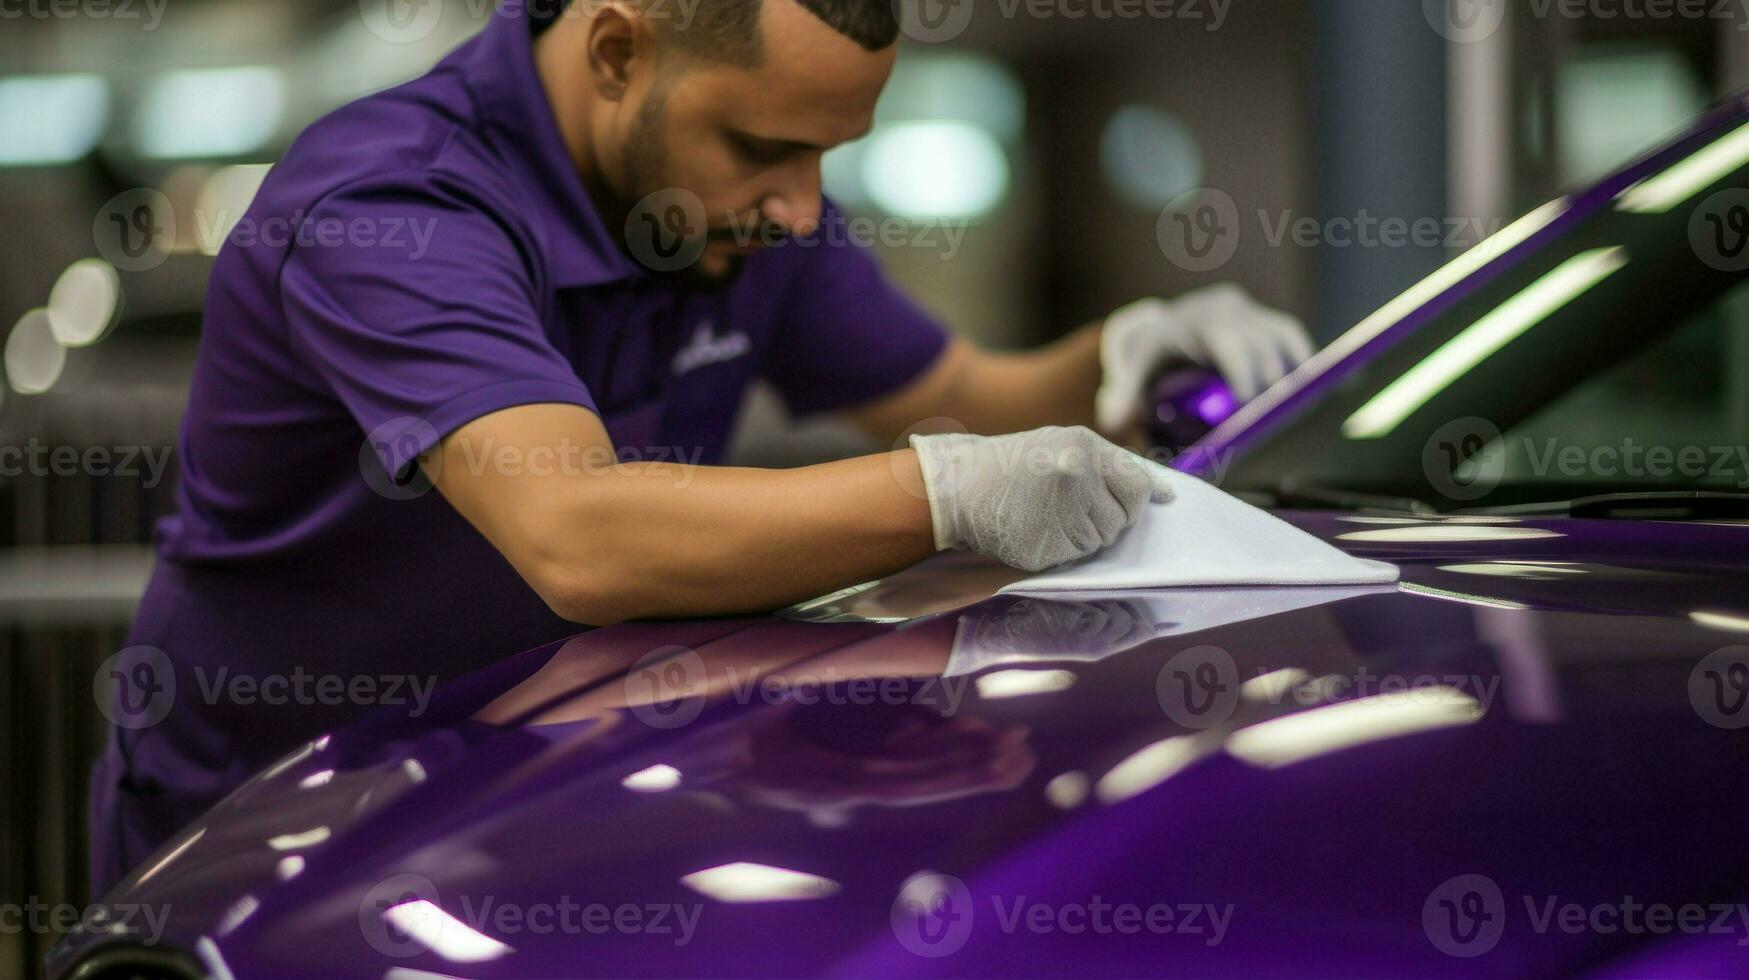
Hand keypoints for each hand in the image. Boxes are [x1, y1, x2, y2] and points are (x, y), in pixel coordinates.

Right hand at [909, 426, 1171, 571]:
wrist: (959, 487)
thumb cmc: (1017, 465)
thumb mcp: (1064, 444)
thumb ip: (1113, 466)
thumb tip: (1164, 494)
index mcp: (1084, 449)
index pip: (1138, 487)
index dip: (1134, 500)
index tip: (1133, 504)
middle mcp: (1075, 479)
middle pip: (1122, 519)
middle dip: (1105, 517)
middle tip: (1071, 505)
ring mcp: (1058, 514)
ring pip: (1100, 541)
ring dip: (1083, 535)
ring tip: (1049, 514)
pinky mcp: (1043, 547)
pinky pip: (1074, 558)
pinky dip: (1062, 550)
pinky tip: (1037, 530)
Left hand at [1095, 283, 1314, 433]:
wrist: (1170, 323)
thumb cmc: (1153, 353)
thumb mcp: (1135, 369)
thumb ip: (1123, 396)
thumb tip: (1113, 423)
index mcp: (1201, 320)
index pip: (1229, 344)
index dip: (1244, 372)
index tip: (1250, 404)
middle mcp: (1233, 311)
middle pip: (1263, 344)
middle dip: (1273, 380)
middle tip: (1282, 418)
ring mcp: (1256, 315)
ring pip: (1286, 337)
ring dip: (1298, 370)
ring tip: (1308, 407)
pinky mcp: (1273, 325)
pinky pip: (1296, 339)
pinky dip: (1308, 361)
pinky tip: (1324, 388)